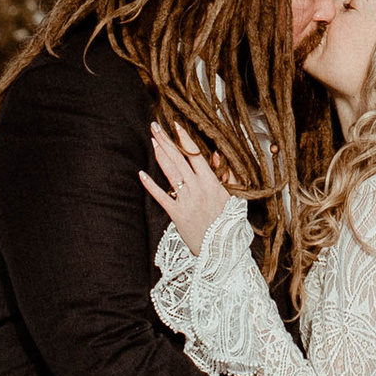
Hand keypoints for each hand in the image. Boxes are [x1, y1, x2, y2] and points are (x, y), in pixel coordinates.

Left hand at [141, 119, 242, 251]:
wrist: (223, 250)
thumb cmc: (229, 223)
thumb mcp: (234, 196)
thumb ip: (226, 175)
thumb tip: (217, 155)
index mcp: (212, 182)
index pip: (196, 155)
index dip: (185, 139)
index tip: (176, 125)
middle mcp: (197, 189)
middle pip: (179, 159)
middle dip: (166, 141)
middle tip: (155, 126)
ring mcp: (186, 201)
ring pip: (170, 173)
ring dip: (160, 155)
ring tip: (152, 141)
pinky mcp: (176, 214)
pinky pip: (161, 197)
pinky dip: (151, 185)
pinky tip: (141, 174)